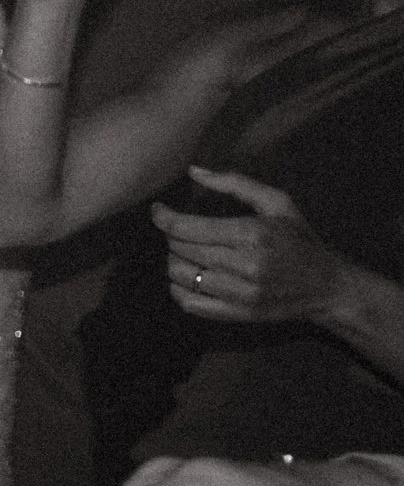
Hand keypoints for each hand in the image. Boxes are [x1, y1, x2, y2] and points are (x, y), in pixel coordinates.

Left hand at [154, 168, 348, 325]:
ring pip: (180, 276)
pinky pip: (189, 303)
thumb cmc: (299, 239)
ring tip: (186, 252)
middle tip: (180, 231)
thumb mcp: (277, 203)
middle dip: (172, 237)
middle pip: (181, 250)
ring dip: (174, 260)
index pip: (187, 228)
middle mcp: (245, 266)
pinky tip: (188, 276)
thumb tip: (193, 171)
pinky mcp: (238, 314)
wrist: (327, 286)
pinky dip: (178, 288)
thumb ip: (235, 183)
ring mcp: (241, 294)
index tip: (158, 210)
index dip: (164, 218)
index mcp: (253, 234)